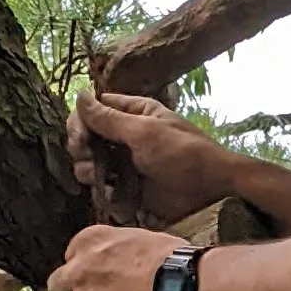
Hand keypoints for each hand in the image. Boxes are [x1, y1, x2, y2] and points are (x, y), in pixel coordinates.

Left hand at [49, 223, 182, 290]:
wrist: (180, 287)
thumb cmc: (172, 258)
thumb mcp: (141, 237)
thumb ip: (119, 248)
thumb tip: (124, 259)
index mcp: (91, 241)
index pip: (73, 252)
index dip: (86, 265)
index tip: (98, 271)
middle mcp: (79, 270)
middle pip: (59, 284)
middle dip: (73, 290)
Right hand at [68, 86, 233, 225]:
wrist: (210, 189)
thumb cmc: (182, 152)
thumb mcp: (144, 131)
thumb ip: (108, 118)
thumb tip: (80, 95)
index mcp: (133, 114)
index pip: (94, 109)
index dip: (81, 120)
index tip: (81, 135)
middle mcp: (126, 136)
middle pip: (87, 137)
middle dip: (80, 146)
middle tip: (86, 155)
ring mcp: (126, 163)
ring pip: (90, 164)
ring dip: (87, 170)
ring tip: (97, 176)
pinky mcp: (129, 188)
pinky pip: (104, 189)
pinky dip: (102, 192)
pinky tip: (110, 194)